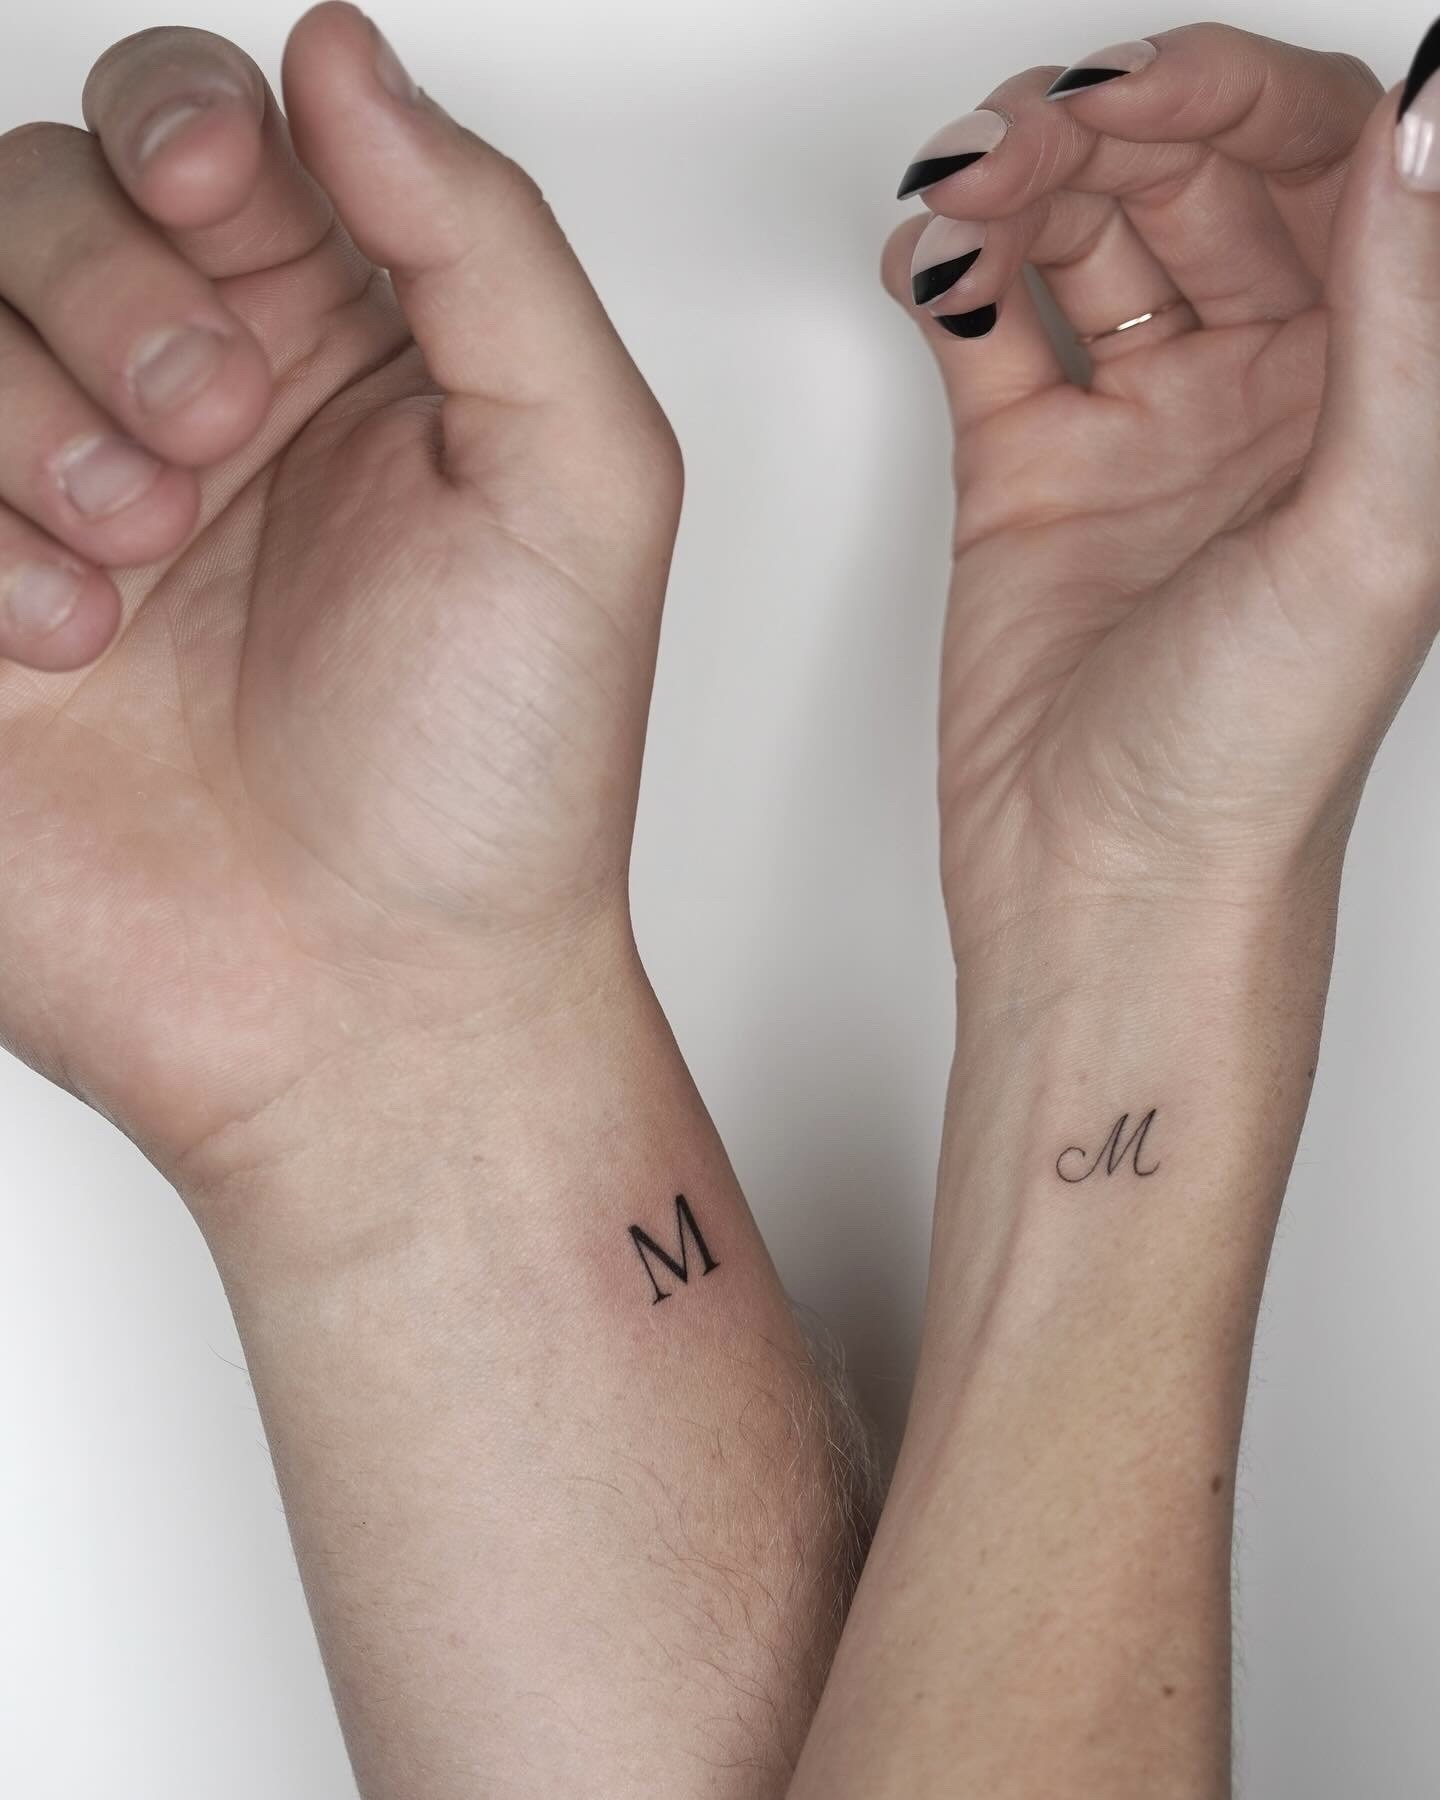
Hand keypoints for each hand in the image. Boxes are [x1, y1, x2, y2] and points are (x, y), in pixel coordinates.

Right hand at [0, 5, 678, 1184]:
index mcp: (343, 354)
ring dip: (29, 406)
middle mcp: (186, 410)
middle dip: (114, 286)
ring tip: (139, 556)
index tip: (230, 209)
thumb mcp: (581, 483)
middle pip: (43, 189)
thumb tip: (344, 53)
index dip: (191, 130)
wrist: (379, 1000)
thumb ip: (485, 245)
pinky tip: (59, 639)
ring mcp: (54, 508)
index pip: (205, 129)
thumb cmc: (501, 774)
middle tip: (208, 435)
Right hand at [888, 24, 1436, 952]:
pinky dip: (952, 276)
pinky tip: (934, 259)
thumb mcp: (1373, 532)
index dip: (1235, 97)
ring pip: (1081, 239)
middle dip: (1104, 127)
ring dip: (1019, 186)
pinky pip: (987, 332)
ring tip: (964, 190)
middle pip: (1189, 181)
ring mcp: (1140, 431)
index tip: (1146, 87)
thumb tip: (1433, 130)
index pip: (1324, 169)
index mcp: (1371, 393)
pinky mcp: (1029, 477)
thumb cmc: (1252, 760)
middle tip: (1029, 135)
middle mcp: (1262, 397)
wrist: (1106, 890)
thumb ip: (1408, 324)